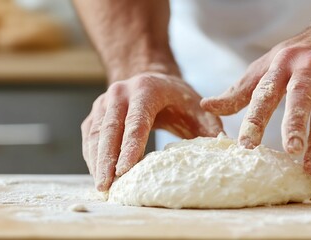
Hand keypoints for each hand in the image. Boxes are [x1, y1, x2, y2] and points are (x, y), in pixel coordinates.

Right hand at [82, 72, 222, 190]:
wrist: (152, 80)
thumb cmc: (177, 98)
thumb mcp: (199, 108)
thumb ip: (210, 128)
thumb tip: (221, 148)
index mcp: (146, 90)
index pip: (136, 121)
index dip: (130, 146)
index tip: (124, 170)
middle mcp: (120, 93)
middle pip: (109, 129)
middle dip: (107, 160)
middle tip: (107, 186)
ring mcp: (103, 102)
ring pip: (95, 134)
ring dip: (96, 161)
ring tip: (100, 186)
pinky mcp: (96, 114)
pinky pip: (89, 137)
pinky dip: (92, 157)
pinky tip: (97, 175)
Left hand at [201, 29, 310, 186]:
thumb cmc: (300, 55)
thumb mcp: (268, 65)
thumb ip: (240, 90)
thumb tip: (207, 106)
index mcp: (283, 65)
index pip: (266, 93)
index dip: (256, 119)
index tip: (246, 145)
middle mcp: (310, 70)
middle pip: (302, 99)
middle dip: (296, 124)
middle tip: (291, 150)